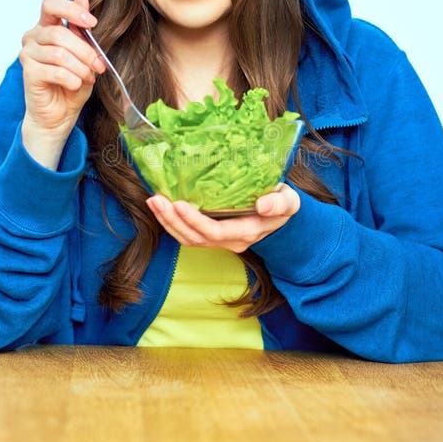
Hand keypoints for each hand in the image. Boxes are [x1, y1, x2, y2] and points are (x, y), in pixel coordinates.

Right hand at [19, 0, 104, 165]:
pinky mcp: (28, 72)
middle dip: (86, 51)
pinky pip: (55, 71)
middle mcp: (34, 37)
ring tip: (87, 78)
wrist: (59, 115)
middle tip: (98, 66)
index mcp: (47, 27)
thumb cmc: (71, 84)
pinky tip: (75, 85)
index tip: (92, 22)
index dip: (71, 9)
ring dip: (80, 68)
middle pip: (60, 33)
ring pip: (60, 53)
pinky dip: (72, 79)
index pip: (51, 4)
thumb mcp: (85, 55)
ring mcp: (28, 54)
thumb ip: (82, 30)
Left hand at [146, 184, 299, 251]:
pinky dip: (172, 223)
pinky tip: (161, 208)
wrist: (280, 213)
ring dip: (168, 222)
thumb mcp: (289, 201)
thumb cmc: (283, 203)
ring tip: (153, 202)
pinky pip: (188, 235)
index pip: (216, 232)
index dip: (194, 221)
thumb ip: (279, 203)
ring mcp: (221, 241)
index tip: (178, 203)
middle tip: (157, 200)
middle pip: (196, 238)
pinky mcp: (212, 236)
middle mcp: (232, 241)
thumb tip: (263, 205)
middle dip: (173, 220)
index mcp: (248, 232)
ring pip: (188, 239)